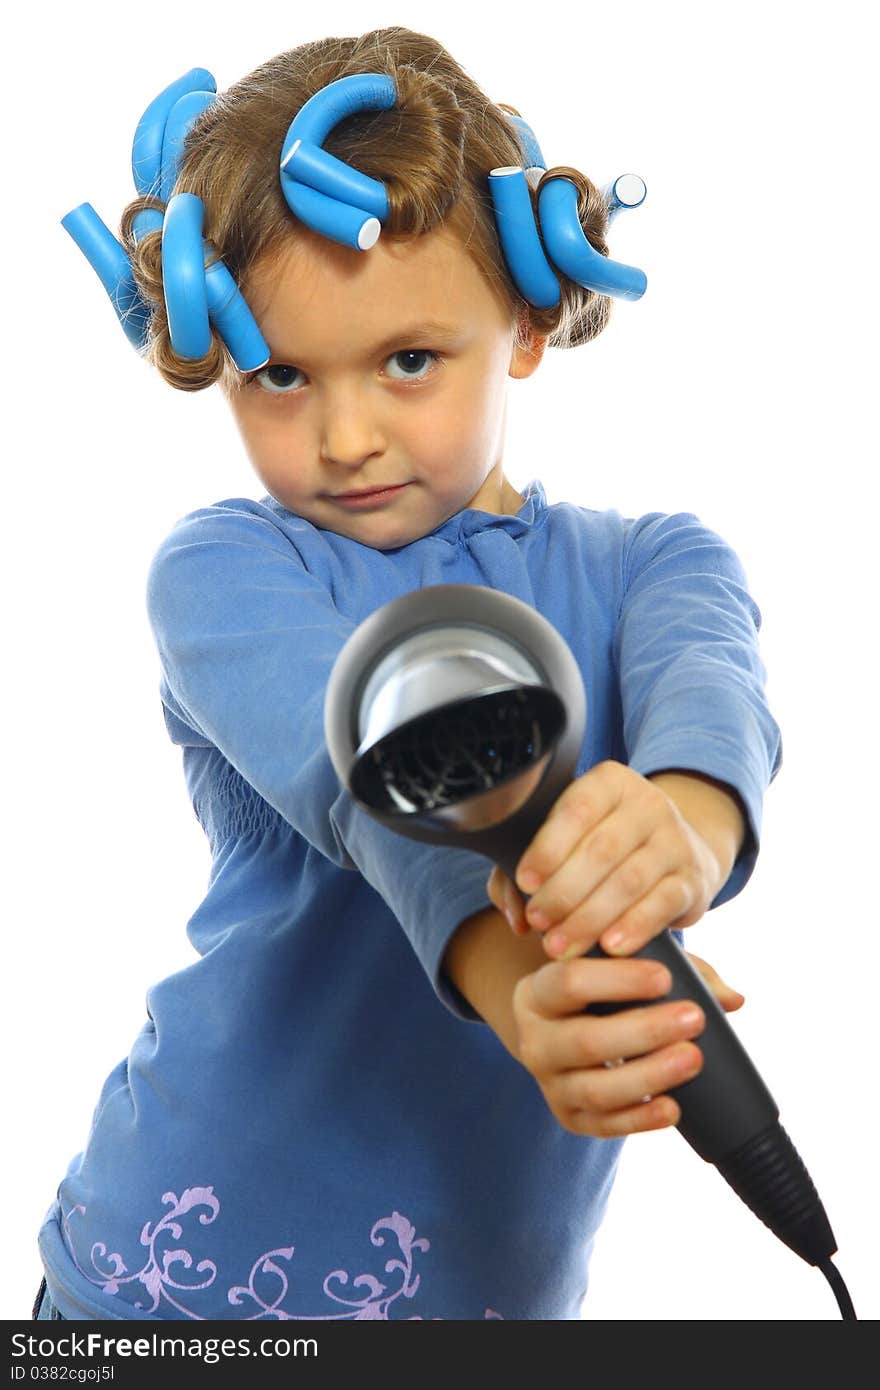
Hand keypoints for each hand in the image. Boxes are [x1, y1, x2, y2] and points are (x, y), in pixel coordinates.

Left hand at [486, 760, 724, 960]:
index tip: (525, 882)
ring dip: (590, 917)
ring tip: (561, 945)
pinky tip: (609, 947)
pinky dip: (634, 927)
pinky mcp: (693, 879)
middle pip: (601, 849)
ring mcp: (676, 841)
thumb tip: (516, 916)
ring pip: (629, 881)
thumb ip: (525, 871)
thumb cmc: (602, 846)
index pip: (577, 810)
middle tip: (539, 921)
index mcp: (610, 782)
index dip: (548, 847)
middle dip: (564, 891)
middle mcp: (648, 804)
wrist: (677, 851)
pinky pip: (662, 903)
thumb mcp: (566, 842)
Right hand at [511, 949, 743, 1137]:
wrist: (561, 1030)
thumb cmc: (601, 990)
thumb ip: (677, 972)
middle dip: (644, 1030)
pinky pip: (603, 1126)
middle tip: (694, 1018)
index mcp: (538, 992)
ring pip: (595, 1089)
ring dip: (649, 1075)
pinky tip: (673, 1108)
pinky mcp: (569, 1118)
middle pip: (585, 1040)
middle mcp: (534, 1040)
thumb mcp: (623, 968)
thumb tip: (733, 1000)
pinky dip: (640, 1119)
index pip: (569, 981)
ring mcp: (549, 1084)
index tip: (665, 976)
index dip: (617, 980)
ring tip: (694, 1059)